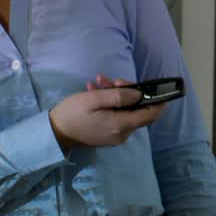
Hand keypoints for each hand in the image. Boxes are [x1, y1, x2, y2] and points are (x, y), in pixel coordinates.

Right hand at [48, 74, 166, 150]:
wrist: (54, 132)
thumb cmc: (73, 114)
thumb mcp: (94, 99)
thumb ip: (118, 96)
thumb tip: (138, 95)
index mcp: (121, 126)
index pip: (150, 116)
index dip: (158, 103)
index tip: (161, 91)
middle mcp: (122, 134)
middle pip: (135, 110)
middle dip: (126, 91)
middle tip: (111, 80)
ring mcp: (114, 135)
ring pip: (124, 110)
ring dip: (114, 94)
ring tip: (98, 82)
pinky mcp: (107, 134)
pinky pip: (115, 115)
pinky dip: (109, 103)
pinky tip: (95, 90)